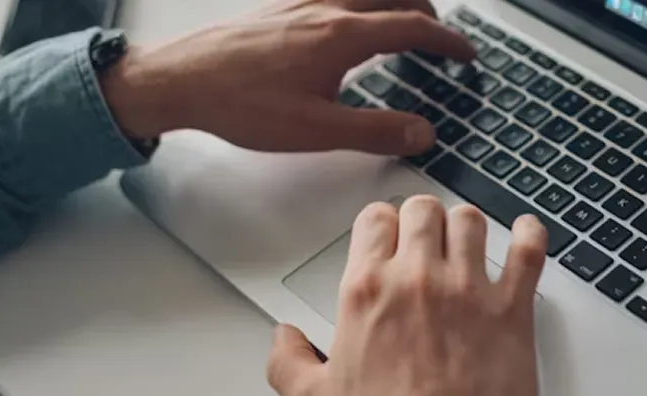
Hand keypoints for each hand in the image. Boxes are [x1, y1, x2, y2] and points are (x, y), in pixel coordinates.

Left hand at [101, 0, 473, 155]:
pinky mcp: (280, 7)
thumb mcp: (315, 131)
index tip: (465, 54)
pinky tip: (346, 23)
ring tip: (403, 24)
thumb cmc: (239, 104)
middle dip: (427, 12)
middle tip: (440, 39)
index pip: (413, 26)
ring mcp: (301, 2)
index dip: (448, 41)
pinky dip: (360, 1)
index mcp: (342, 36)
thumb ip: (374, 131)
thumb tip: (420, 132)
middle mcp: (325, 8)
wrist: (180, 81)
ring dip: (394, 2)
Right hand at [266, 197, 548, 395]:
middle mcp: (417, 280)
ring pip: (470, 221)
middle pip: (423, 211)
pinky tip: (524, 233)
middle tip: (424, 238)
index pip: (374, 220)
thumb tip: (283, 338)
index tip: (385, 235)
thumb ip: (288, 361)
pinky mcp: (512, 311)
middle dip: (421, 219)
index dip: (380, 224)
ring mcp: (469, 291)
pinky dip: (528, 235)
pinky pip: (528, 251)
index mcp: (367, 292)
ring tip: (465, 241)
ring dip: (465, 226)